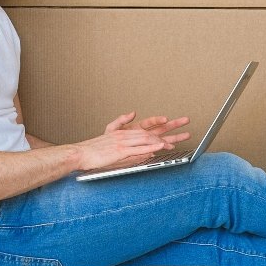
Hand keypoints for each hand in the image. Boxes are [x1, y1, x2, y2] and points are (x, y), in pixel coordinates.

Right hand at [73, 111, 190, 170]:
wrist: (81, 153)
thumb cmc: (94, 147)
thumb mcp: (108, 130)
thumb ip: (121, 121)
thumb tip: (133, 113)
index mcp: (125, 131)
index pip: (148, 126)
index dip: (161, 124)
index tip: (174, 122)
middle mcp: (126, 134)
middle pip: (153, 130)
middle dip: (171, 128)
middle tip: (185, 125)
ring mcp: (124, 142)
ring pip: (147, 140)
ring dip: (162, 142)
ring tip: (175, 143)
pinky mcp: (120, 151)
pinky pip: (138, 150)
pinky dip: (150, 149)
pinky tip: (159, 149)